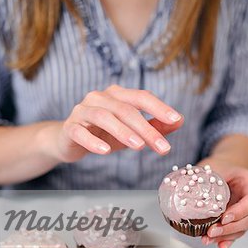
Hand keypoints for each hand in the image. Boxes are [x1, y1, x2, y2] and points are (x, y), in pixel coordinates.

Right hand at [56, 85, 183, 162]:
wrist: (68, 140)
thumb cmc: (102, 134)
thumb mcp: (131, 131)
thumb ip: (154, 126)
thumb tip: (180, 121)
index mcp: (117, 95)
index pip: (141, 97)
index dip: (159, 107)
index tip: (176, 119)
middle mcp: (99, 98)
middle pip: (125, 109)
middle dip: (146, 128)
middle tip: (163, 147)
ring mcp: (82, 111)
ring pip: (103, 117)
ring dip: (122, 131)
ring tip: (139, 146)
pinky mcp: (70, 128)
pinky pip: (80, 132)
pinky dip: (93, 141)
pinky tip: (105, 151)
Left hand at [198, 158, 247, 247]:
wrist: (224, 170)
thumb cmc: (221, 167)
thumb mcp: (215, 167)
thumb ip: (207, 179)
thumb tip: (187, 189)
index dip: (239, 212)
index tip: (224, 218)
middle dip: (229, 228)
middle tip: (212, 231)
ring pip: (242, 229)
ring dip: (225, 236)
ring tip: (208, 239)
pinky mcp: (239, 220)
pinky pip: (235, 233)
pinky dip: (226, 240)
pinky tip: (220, 246)